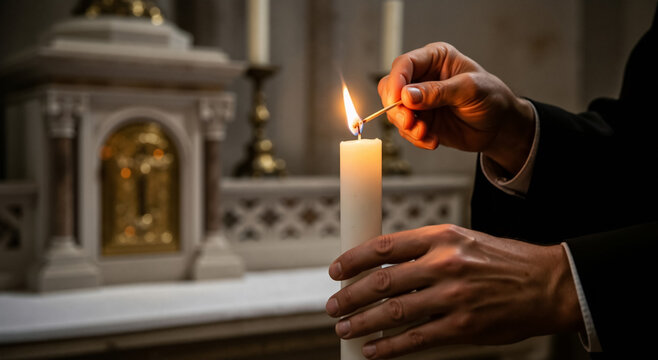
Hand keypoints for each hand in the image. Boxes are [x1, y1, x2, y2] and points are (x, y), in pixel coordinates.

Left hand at [326, 225, 582, 358]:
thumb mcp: (463, 240)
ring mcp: (453, 297)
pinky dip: (389, 346)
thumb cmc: (504, 261)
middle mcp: (444, 264)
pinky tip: (373, 349)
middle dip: (350, 295)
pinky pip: (416, 339)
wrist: (548, 284)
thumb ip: (426, 249)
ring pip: (393, 312)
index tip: (335, 270)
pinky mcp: (463, 327)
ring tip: (343, 328)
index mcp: (442, 237)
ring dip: (361, 322)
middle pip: (382, 281)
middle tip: (332, 305)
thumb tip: (384, 264)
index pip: (384, 246)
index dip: (353, 259)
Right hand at [378, 42, 534, 174]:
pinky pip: (406, 130)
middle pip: (390, 88)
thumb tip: (406, 95)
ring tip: (426, 134)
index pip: (404, 64)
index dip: (396, 81)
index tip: (398, 99)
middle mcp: (422, 77)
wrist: (500, 126)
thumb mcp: (469, 90)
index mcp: (434, 58)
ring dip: (407, 127)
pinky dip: (416, 138)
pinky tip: (433, 141)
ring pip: (394, 112)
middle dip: (396, 108)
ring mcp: (419, 100)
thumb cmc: (491, 98)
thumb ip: (438, 92)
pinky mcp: (420, 120)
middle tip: (410, 123)